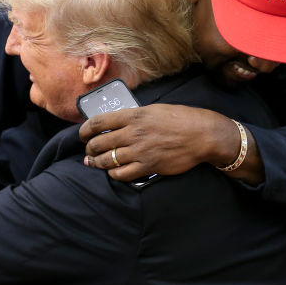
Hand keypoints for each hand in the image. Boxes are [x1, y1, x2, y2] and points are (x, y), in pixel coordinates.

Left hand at [79, 104, 240, 180]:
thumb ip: (135, 117)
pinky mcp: (148, 166)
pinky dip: (114, 174)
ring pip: (107, 160)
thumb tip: (119, 124)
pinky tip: (114, 172)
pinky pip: (122, 174)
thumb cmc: (182, 119)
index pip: (98, 122)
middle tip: (89, 151)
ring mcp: (140, 151)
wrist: (202, 135)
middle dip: (89, 149)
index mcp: (133, 115)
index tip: (83, 135)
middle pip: (99, 143)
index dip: (85, 130)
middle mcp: (133, 133)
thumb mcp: (155, 110)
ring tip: (95, 163)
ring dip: (97, 163)